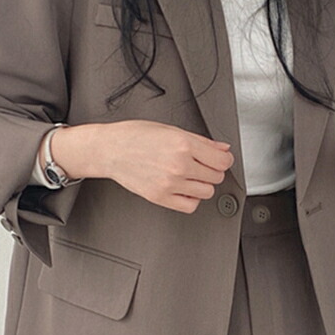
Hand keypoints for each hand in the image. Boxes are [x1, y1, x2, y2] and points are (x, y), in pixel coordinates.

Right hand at [52, 120, 234, 213]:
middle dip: (212, 170)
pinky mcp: (160, 198)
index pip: (222, 160)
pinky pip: (190, 206)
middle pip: (216, 177)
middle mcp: (178, 165)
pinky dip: (191, 199)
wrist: (110, 149)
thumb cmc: (135, 136)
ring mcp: (170, 184)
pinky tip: (184, 188)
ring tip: (191, 175)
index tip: (220, 159)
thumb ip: (201, 141)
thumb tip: (222, 148)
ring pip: (207, 192)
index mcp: (183, 144)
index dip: (224, 159)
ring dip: (203, 185)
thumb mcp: (171, 129)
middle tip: (202, 164)